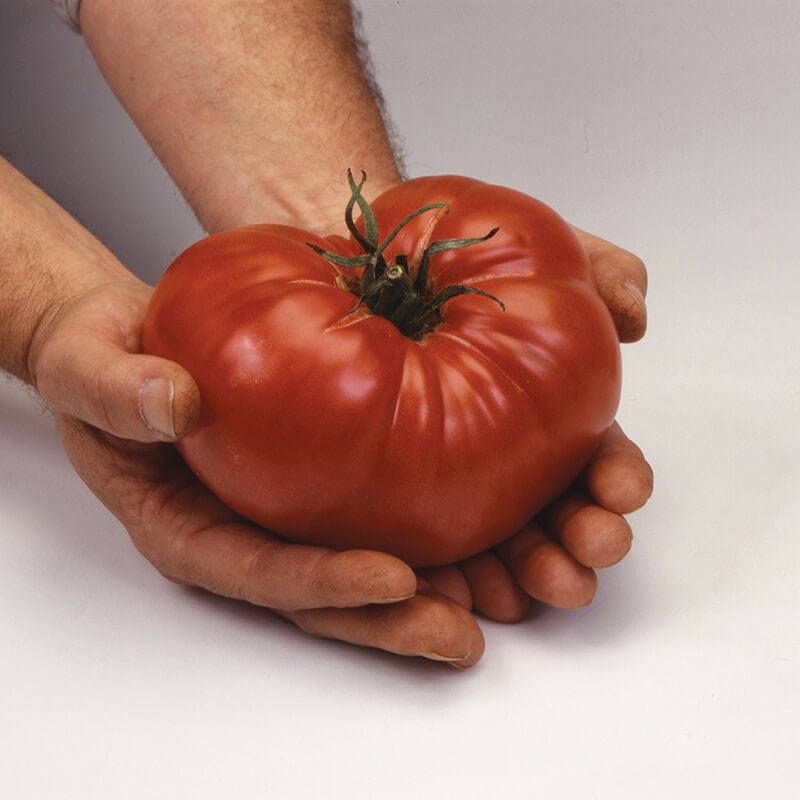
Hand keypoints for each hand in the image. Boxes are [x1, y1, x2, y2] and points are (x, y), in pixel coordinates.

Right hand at [32, 278, 484, 665]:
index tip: (393, 578)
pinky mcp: (310, 481)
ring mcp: (279, 513)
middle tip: (460, 634)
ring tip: (490, 602)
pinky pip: (366, 509)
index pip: (255, 571)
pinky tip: (476, 530)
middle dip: (388, 621)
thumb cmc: (102, 363)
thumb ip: (118, 392)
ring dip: (421, 592)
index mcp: (184, 528)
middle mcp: (240, 533)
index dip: (322, 583)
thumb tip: (176, 403)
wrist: (128, 343)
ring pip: (352, 565)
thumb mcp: (89, 368)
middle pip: (317, 595)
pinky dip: (420, 527)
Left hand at [419, 230, 653, 621]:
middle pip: (551, 515)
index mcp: (544, 413)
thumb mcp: (530, 245)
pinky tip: (449, 595)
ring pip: (495, 547)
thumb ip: (598, 269)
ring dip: (525, 575)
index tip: (625, 492)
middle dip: (580, 541)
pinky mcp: (387, 501)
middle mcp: (501, 455)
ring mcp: (446, 483)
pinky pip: (419, 553)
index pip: (592, 457)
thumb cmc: (444, 251)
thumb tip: (635, 316)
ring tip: (535, 592)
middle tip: (592, 553)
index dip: (615, 479)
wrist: (349, 255)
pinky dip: (442, 580)